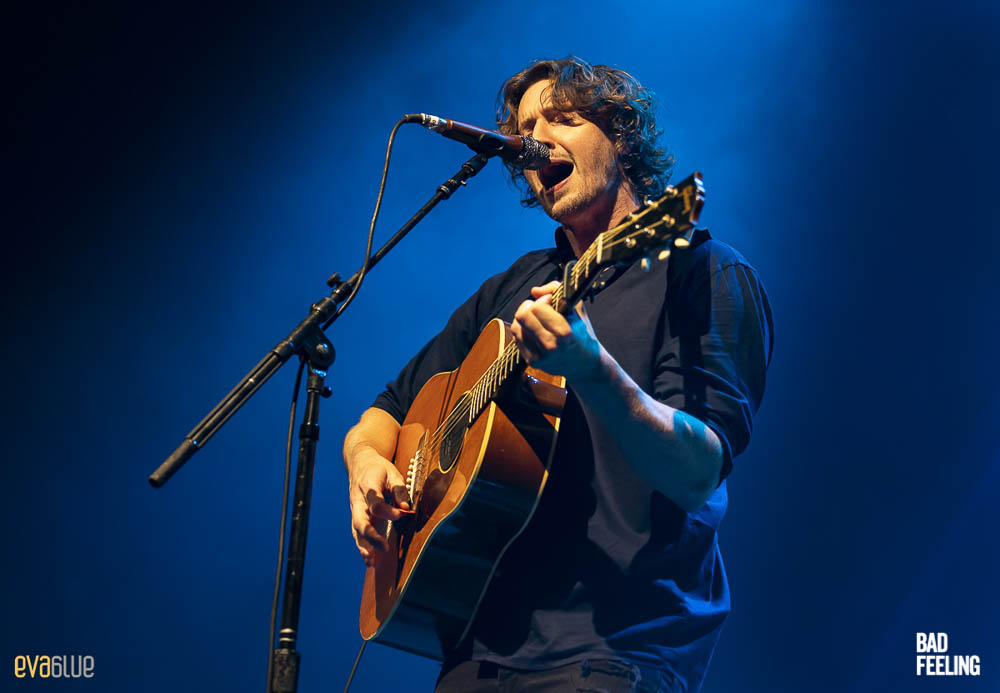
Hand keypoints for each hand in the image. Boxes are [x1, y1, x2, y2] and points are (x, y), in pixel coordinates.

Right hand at [347, 447, 410, 565]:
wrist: (360, 463)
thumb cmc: (378, 468)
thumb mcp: (392, 472)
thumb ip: (400, 490)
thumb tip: (407, 508)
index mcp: (368, 486)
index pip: (375, 503)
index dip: (388, 511)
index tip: (402, 514)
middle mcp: (358, 500)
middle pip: (361, 520)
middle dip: (371, 535)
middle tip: (384, 547)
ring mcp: (355, 509)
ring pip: (357, 530)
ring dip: (364, 546)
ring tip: (371, 561)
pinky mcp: (356, 515)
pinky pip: (357, 532)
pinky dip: (362, 546)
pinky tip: (369, 560)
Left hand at [511, 280, 603, 381]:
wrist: (585, 363)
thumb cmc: (581, 333)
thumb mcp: (577, 308)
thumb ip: (556, 290)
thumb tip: (534, 291)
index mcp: (563, 333)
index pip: (537, 308)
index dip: (543, 300)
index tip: (551, 301)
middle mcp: (550, 347)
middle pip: (522, 316)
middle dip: (529, 307)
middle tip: (540, 308)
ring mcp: (539, 356)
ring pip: (516, 326)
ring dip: (525, 319)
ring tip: (538, 320)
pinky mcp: (531, 362)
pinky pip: (517, 338)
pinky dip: (524, 330)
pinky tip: (535, 330)